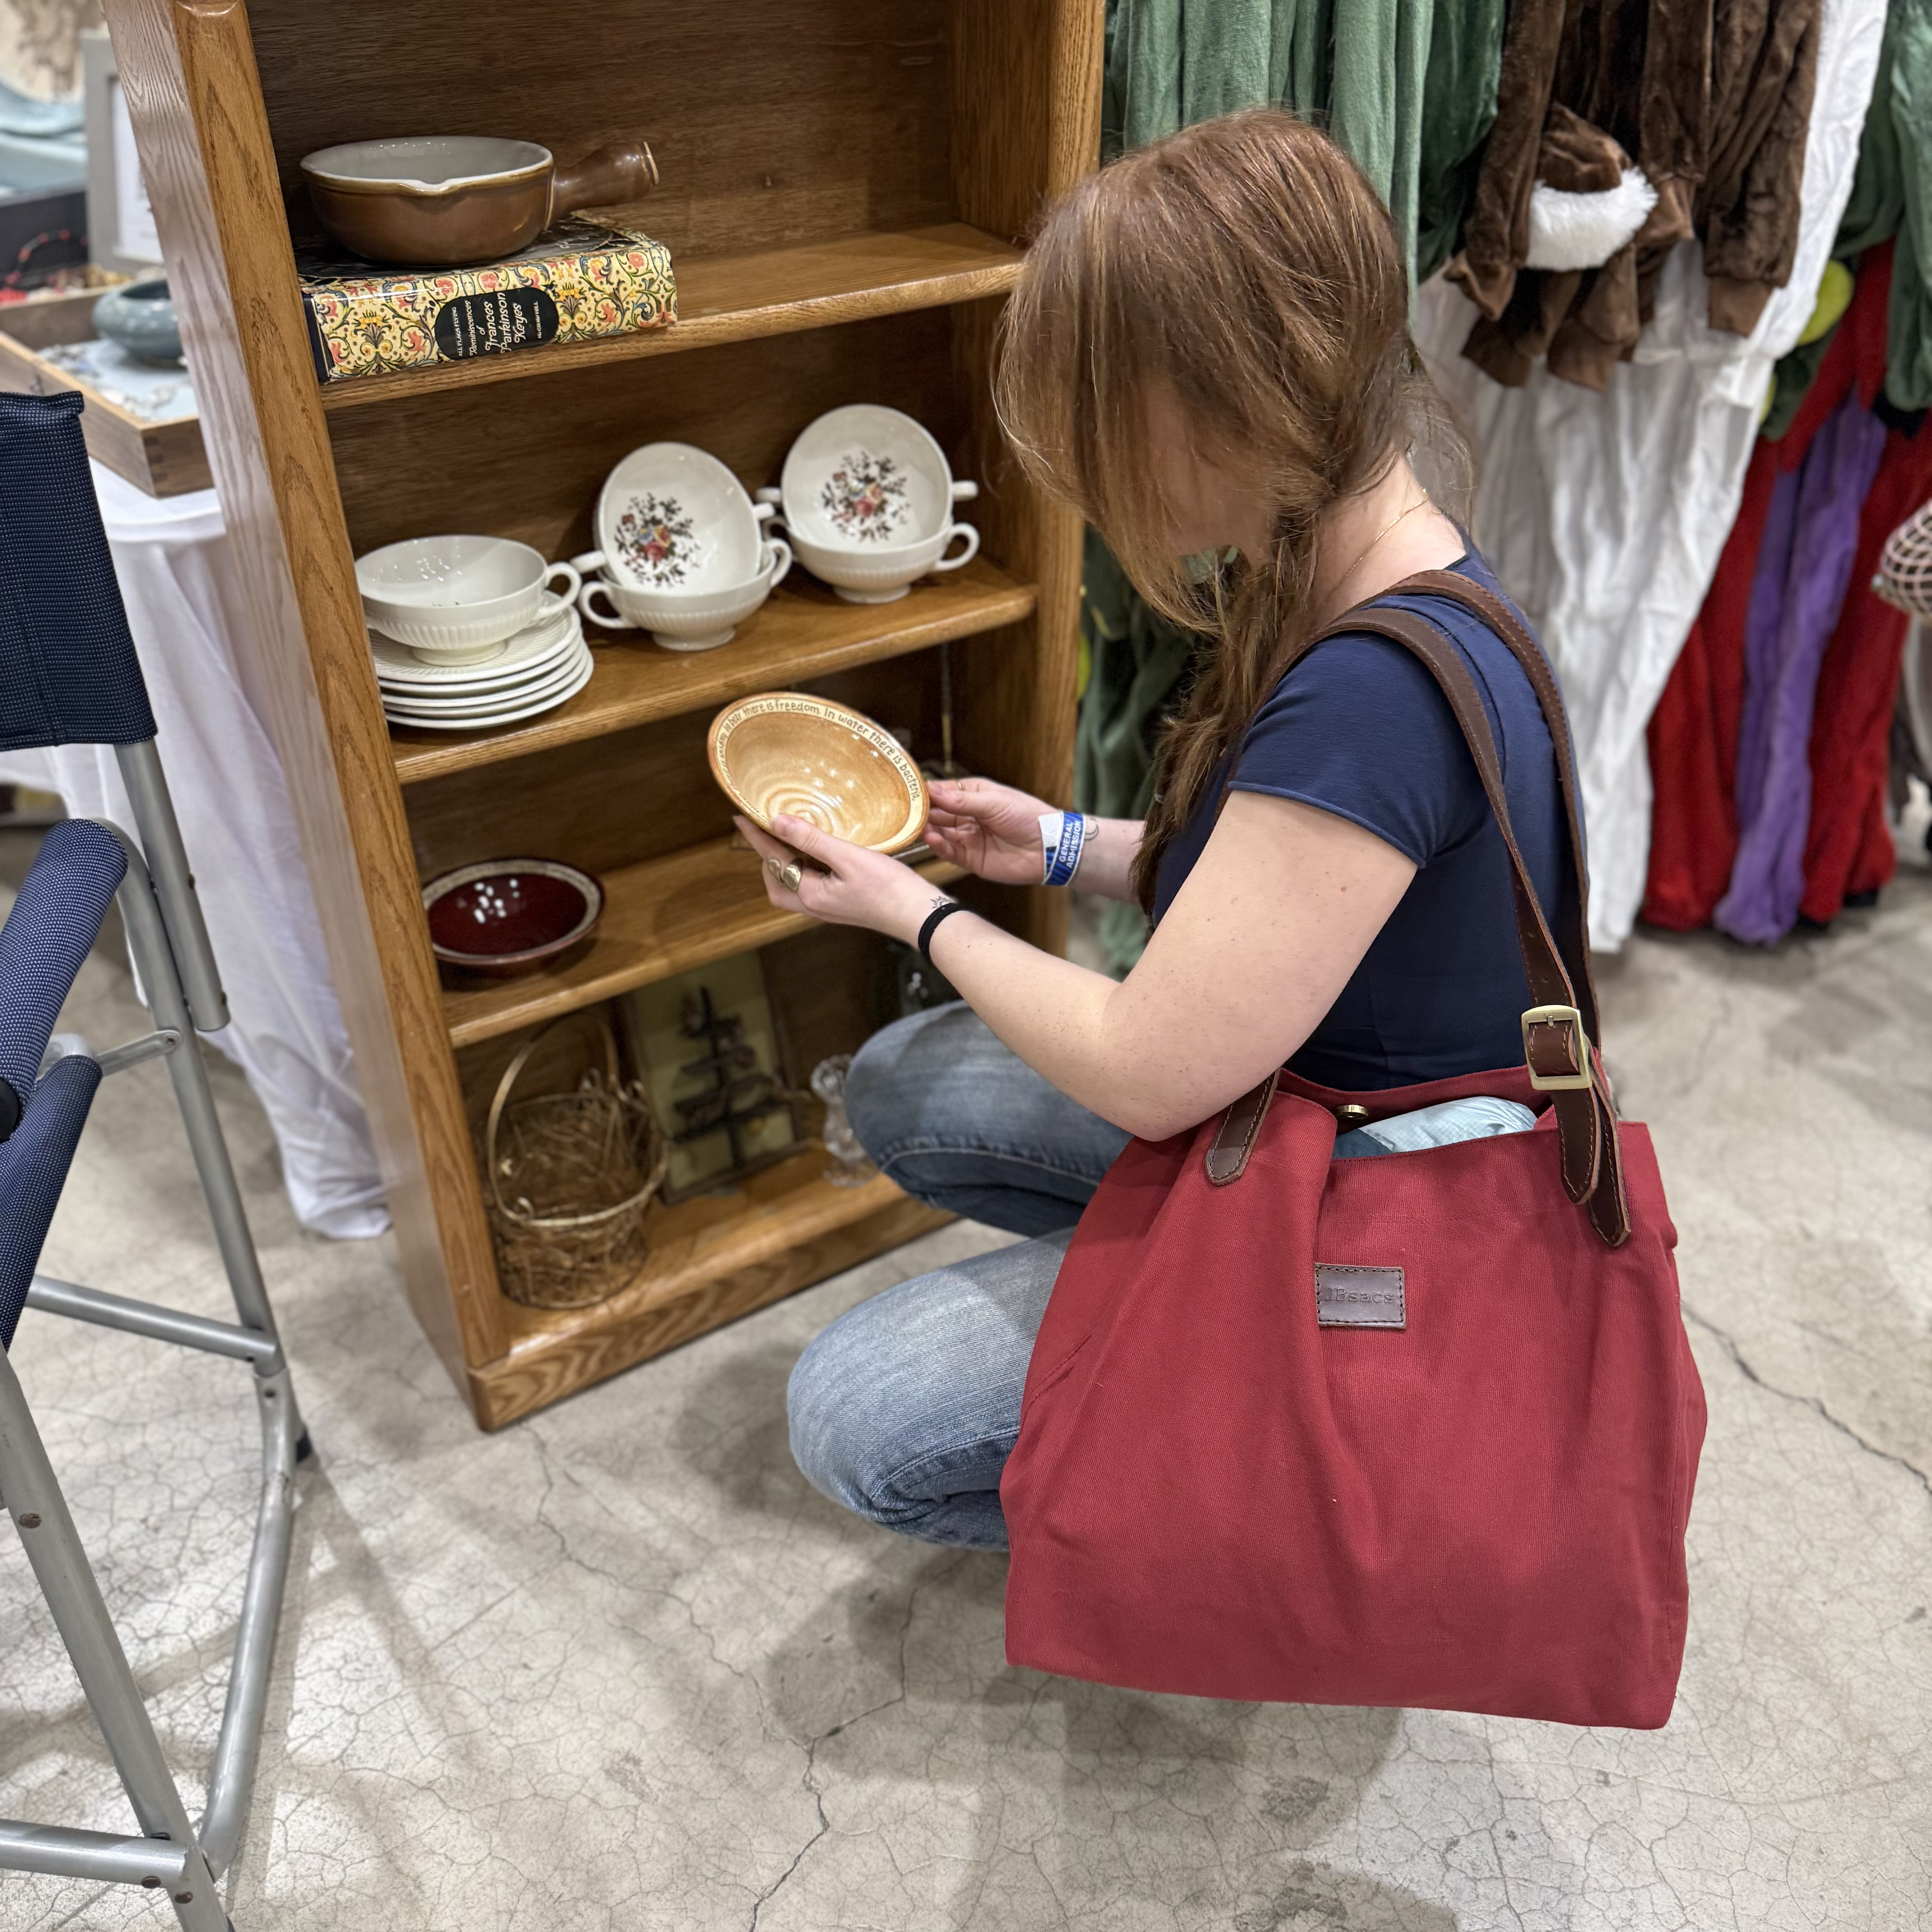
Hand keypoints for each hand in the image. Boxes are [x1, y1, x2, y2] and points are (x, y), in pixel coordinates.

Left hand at [735, 814, 947, 944]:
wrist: (919, 916)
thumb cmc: (889, 889)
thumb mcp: (848, 857)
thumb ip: (811, 840)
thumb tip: (778, 823)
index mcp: (810, 894)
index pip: (773, 861)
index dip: (756, 837)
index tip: (741, 818)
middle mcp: (814, 906)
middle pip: (775, 883)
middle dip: (767, 858)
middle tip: (768, 832)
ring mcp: (828, 909)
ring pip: (792, 888)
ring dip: (786, 865)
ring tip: (793, 840)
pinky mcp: (842, 906)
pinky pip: (812, 888)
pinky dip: (806, 870)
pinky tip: (820, 855)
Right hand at [922, 777, 1053, 884]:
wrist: (1049, 848)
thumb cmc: (1028, 816)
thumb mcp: (994, 802)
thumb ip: (962, 801)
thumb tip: (933, 791)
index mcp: (974, 796)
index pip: (944, 792)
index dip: (927, 793)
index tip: (909, 792)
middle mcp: (968, 816)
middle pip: (938, 813)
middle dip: (922, 812)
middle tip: (905, 812)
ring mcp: (968, 837)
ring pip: (940, 832)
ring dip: (928, 829)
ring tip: (916, 826)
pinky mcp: (971, 858)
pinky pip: (949, 852)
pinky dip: (939, 846)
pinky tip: (931, 838)